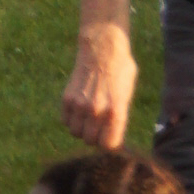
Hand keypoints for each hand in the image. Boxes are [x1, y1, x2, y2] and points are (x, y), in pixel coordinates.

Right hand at [63, 24, 136, 150]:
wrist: (102, 48)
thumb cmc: (120, 70)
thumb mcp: (128, 93)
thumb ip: (120, 116)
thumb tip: (115, 141)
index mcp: (116, 110)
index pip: (108, 145)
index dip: (109, 143)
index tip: (109, 138)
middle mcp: (97, 110)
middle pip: (90, 141)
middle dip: (95, 137)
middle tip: (99, 126)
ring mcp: (80, 105)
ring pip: (76, 133)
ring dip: (81, 129)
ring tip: (89, 116)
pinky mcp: (67, 99)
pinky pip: (66, 121)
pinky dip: (71, 119)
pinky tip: (79, 109)